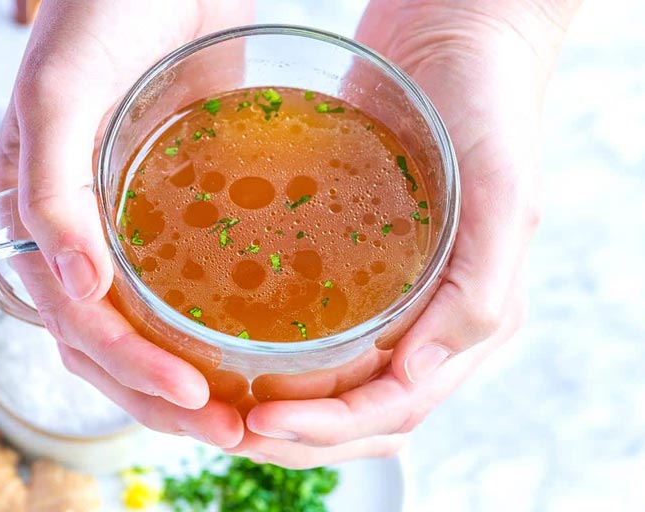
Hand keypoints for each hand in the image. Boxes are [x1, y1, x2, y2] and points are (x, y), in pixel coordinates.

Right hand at [0, 0, 252, 447]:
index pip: (75, 321)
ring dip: (187, 376)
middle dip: (164, 395)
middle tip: (230, 429)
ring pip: (144, 327)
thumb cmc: (97, 10)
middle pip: (110, 343)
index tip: (193, 396)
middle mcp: (73, 233)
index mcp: (31, 218)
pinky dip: (206, 325)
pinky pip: (180, 282)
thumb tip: (73, 286)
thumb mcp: (58, 91)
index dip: (129, 368)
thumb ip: (48, 184)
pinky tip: (247, 350)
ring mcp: (121, 225)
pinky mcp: (168, 209)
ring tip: (242, 412)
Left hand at [229, 0, 579, 467]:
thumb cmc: (489, 103)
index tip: (262, 423)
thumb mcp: (503, 192)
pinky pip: (317, 320)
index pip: (397, 406)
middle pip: (362, 408)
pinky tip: (230, 343)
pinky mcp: (354, 254)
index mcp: (471, 316)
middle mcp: (431, 314)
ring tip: (222, 403)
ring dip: (284, 403)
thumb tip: (415, 380)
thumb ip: (478, 293)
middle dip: (299, 432)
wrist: (453, 34)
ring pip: (336, 377)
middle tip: (230, 426)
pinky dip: (277, 348)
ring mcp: (392, 288)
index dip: (331, 429)